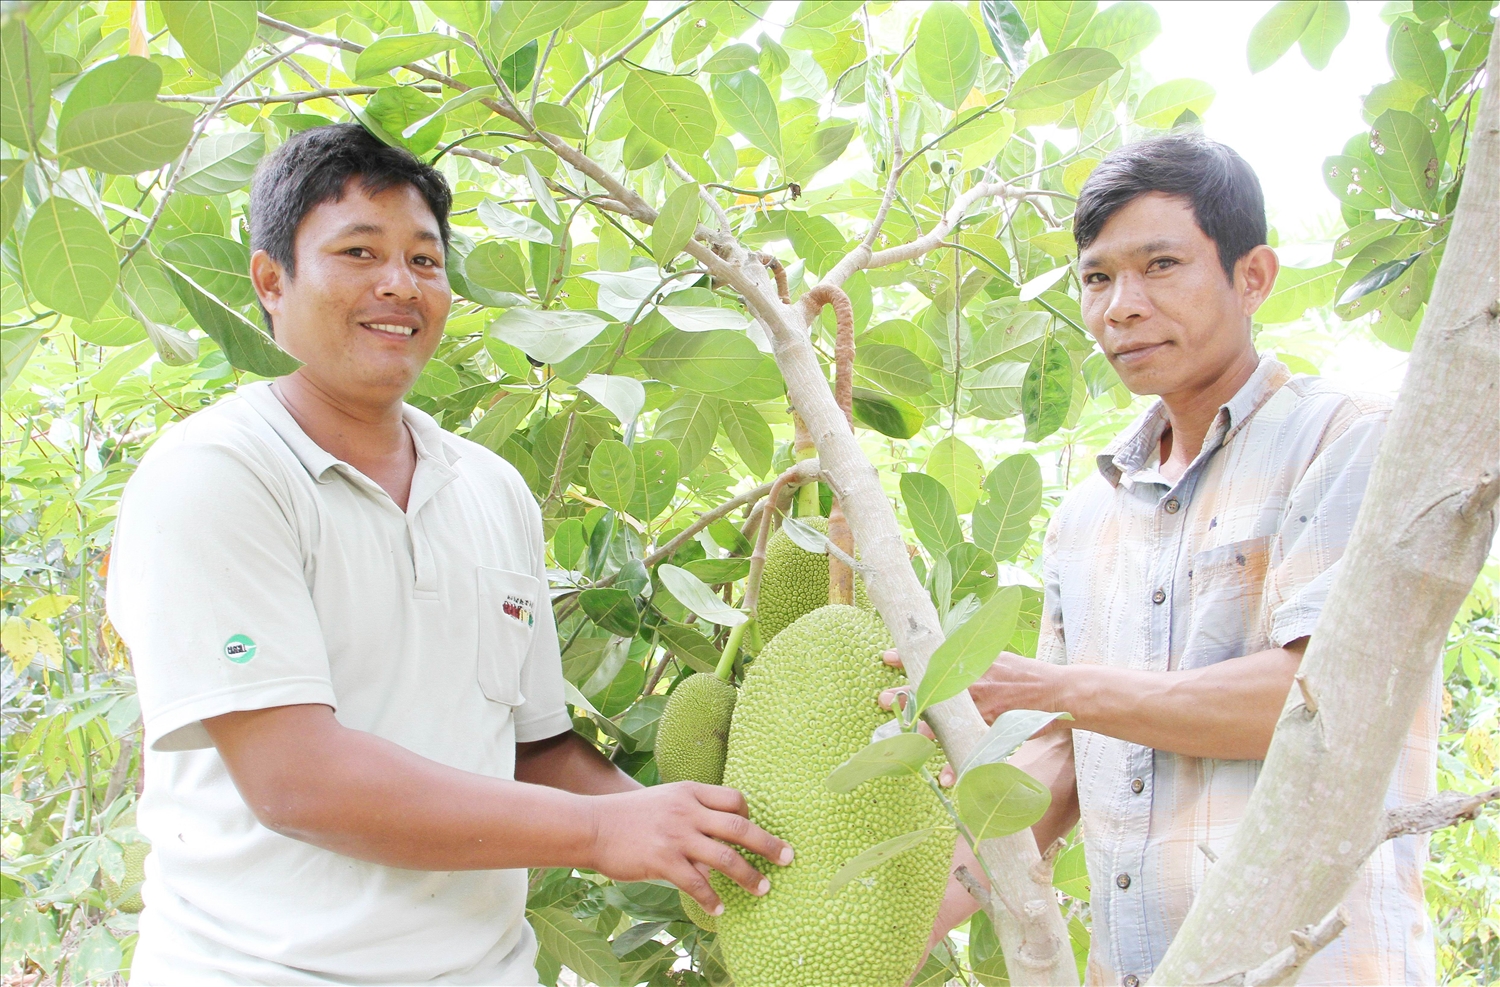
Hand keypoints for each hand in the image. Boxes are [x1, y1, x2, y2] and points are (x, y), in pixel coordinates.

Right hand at [586, 782, 793, 916]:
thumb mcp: (664, 800)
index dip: (750, 814)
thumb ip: (690, 810)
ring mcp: (677, 836)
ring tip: (764, 889)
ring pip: (726, 857)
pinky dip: (712, 898)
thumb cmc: (628, 816)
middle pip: (740, 825)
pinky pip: (697, 883)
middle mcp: (688, 810)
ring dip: (749, 876)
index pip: (734, 798)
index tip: (757, 829)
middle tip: (788, 858)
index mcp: (689, 792)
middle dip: (768, 844)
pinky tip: (719, 908)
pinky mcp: (663, 860)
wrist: (593, 825)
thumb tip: (716, 832)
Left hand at [879, 649, 1070, 784]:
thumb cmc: (1025, 673)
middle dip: (904, 696)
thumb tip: (948, 651)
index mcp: (971, 666)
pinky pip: (970, 748)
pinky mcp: (993, 729)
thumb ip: (972, 656)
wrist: (1058, 690)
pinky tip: (944, 778)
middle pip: (931, 691)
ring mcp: (981, 709)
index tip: (886, 657)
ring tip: (903, 745)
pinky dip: (958, 765)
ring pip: (945, 724)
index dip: (908, 658)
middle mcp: (972, 686)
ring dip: (921, 733)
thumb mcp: (997, 656)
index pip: (933, 660)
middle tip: (881, 699)